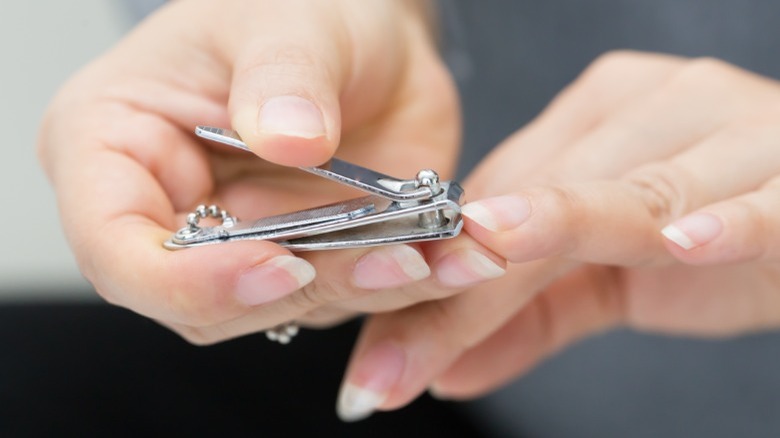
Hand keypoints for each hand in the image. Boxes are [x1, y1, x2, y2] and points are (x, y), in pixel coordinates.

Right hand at [38, 0, 502, 343]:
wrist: (364, 36)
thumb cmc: (296, 8)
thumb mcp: (286, 18)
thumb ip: (282, 75)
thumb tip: (288, 138)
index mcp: (115, 147)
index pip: (117, 250)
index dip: (186, 280)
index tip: (276, 264)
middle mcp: (172, 212)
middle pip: (203, 301)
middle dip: (295, 290)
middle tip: (384, 258)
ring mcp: (242, 246)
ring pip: (286, 307)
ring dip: (364, 289)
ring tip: (429, 256)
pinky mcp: (307, 260)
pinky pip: (348, 292)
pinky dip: (405, 282)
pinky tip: (457, 257)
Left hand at [336, 51, 779, 419]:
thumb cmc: (721, 236)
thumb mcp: (610, 280)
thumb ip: (529, 317)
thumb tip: (446, 371)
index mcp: (599, 121)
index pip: (499, 195)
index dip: (437, 266)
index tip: (383, 343)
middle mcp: (656, 108)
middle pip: (546, 194)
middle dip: (473, 279)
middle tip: (405, 353)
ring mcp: (730, 130)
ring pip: (634, 188)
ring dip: (565, 229)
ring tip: (492, 259)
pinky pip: (760, 196)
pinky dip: (724, 218)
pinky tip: (682, 242)